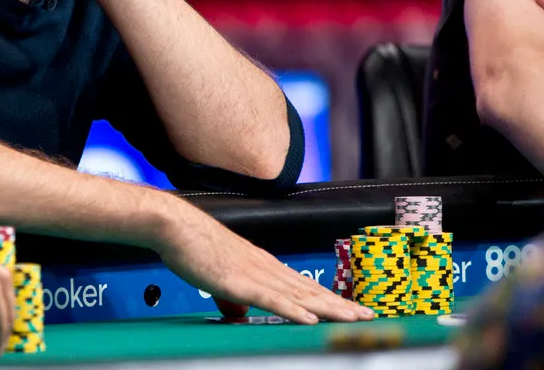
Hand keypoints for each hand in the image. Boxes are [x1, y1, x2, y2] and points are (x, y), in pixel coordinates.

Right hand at [155, 203, 374, 323]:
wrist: (175, 225)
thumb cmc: (191, 246)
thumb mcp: (217, 277)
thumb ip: (232, 297)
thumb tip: (238, 313)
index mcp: (262, 264)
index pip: (302, 285)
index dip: (328, 298)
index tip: (349, 307)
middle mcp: (265, 267)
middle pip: (310, 290)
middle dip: (340, 305)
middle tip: (368, 315)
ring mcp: (255, 274)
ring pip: (300, 295)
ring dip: (329, 308)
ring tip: (354, 318)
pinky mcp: (239, 282)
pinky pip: (272, 299)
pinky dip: (294, 310)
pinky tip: (311, 319)